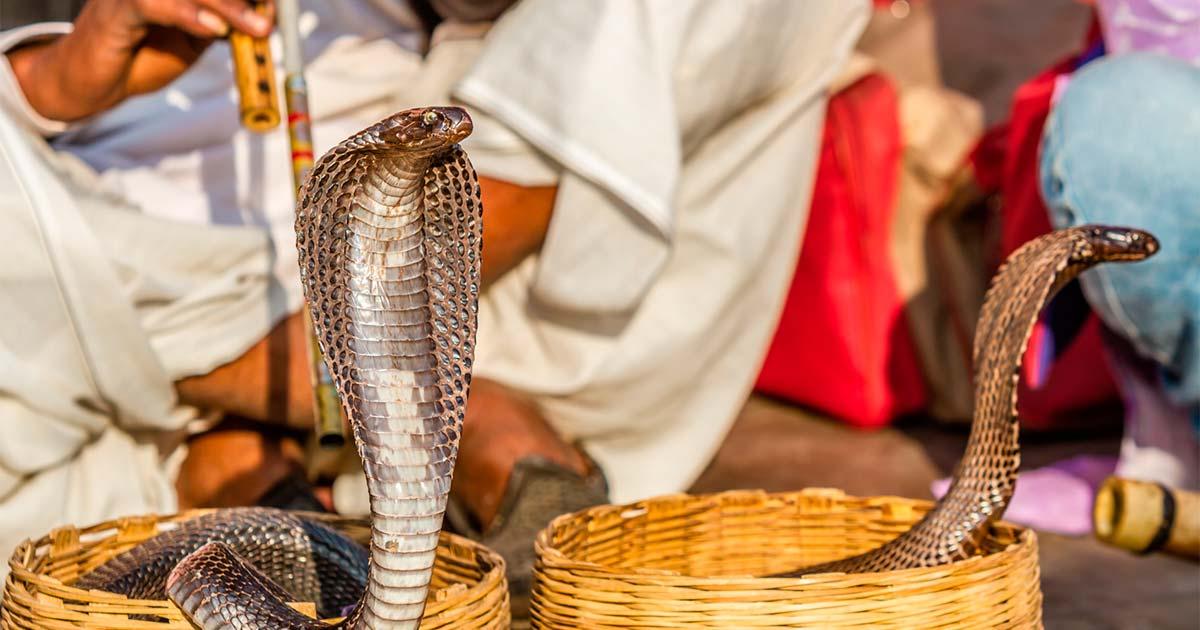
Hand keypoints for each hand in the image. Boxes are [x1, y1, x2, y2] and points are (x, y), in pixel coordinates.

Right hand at [7, 0, 273, 121]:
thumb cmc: (143, 56)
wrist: (94, 82)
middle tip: (271, 21)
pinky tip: (214, 29)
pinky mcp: (115, 10)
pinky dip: (187, 14)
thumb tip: (264, 17)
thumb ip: (224, 25)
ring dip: (226, 6)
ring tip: (256, 28)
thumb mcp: (195, 40)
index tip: (276, 9)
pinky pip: (153, 5)